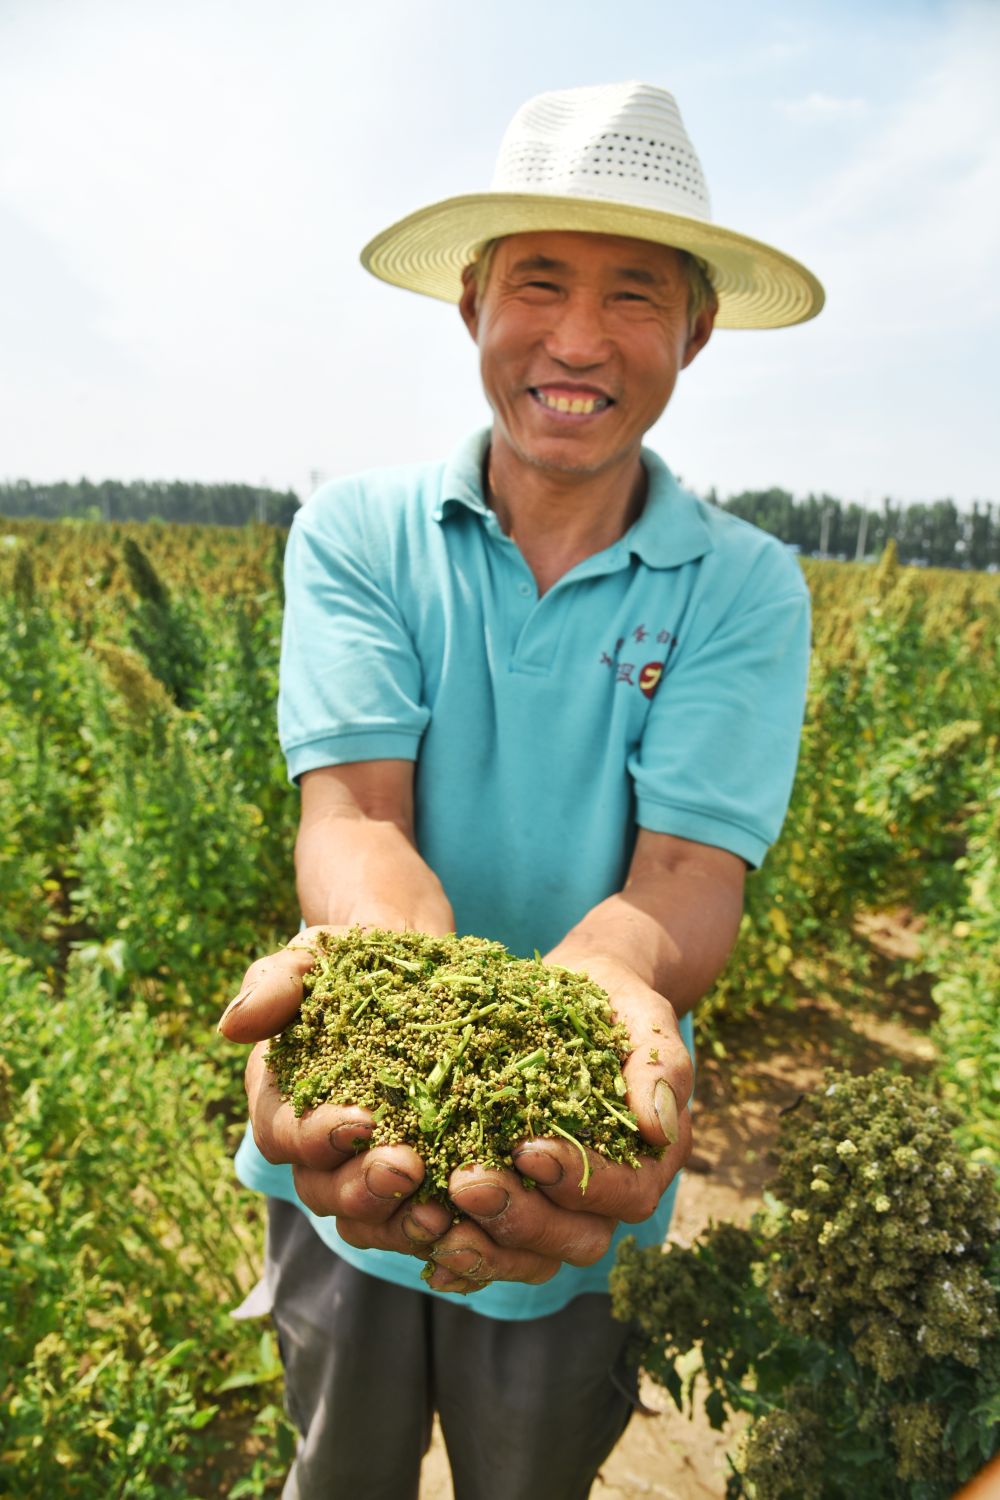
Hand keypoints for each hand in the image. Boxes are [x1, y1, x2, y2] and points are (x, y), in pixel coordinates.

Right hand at [218, 928, 452, 1258]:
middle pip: (324, 1190)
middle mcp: (319, 1146)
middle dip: (361, 1187)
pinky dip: (441, 1227)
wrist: (412, 963)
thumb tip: (232, 1028)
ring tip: (438, 1212)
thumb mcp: (309, 959)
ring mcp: (368, 1166)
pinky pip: (418, 1217)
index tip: (359, 1120)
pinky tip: (468, 1221)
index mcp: (281, 1100)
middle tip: (407, 1168)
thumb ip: (274, 987)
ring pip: (368, 1219)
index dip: (316, 1137)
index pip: (284, 1134)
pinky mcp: (421, 1172)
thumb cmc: (347, 960)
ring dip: (398, 1222)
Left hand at [423, 959, 691, 1293]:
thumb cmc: (613, 1003)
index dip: (579, 1181)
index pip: (627, 1194)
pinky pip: (494, 1249)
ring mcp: (560, 1206)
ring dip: (484, 1247)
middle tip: (466, 1183)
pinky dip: (462, 1257)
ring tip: (432, 1221)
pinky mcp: (517, 1200)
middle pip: (576, 1239)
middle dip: (520, 1217)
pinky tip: (423, 1245)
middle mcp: (608, 1196)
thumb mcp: (643, 1018)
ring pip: (532, 1256)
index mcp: (649, 1159)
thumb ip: (660, 1066)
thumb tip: (659, 1126)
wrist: (572, 992)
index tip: (528, 1149)